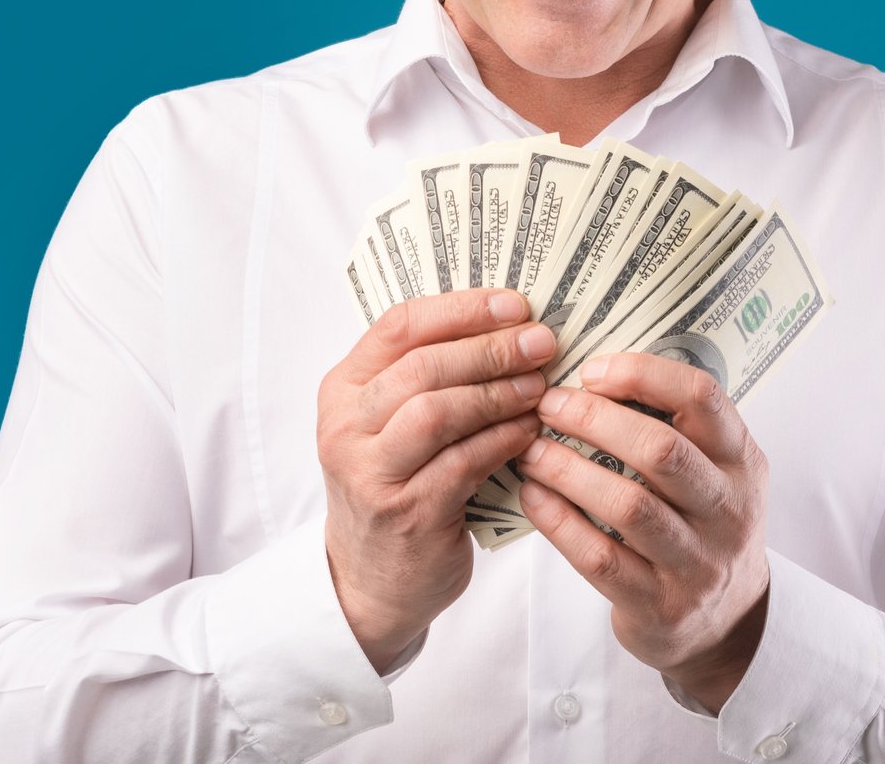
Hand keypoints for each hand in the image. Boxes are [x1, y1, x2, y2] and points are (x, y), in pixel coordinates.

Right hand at [318, 288, 556, 669]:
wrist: (371, 580)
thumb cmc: (396, 485)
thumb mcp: (390, 425)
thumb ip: (430, 376)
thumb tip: (511, 324)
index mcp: (343, 388)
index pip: (399, 326)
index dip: (461, 309)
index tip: (515, 305)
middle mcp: (346, 426)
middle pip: (421, 366)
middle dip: (489, 349)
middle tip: (542, 343)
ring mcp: (371, 472)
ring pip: (438, 412)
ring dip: (498, 393)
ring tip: (540, 387)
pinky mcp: (406, 512)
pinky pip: (463, 463)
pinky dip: (503, 440)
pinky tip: (530, 430)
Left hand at [516, 353, 770, 712]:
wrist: (725, 622)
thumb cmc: (702, 524)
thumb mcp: (715, 471)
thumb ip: (676, 426)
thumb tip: (593, 372)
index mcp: (743, 460)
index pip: (703, 397)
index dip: (642, 374)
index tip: (591, 371)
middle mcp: (728, 510)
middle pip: (660, 450)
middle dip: (594, 420)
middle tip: (547, 405)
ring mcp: (698, 562)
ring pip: (628, 506)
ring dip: (568, 471)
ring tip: (530, 450)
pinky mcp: (661, 605)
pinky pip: (601, 557)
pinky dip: (559, 522)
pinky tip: (533, 496)